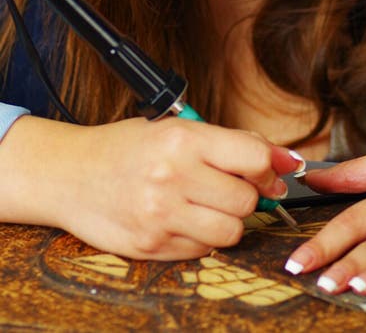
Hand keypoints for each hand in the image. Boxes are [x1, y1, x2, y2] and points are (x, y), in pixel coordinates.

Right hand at [0, 114, 302, 259]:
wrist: (70, 173)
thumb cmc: (127, 147)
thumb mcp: (175, 128)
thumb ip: (228, 143)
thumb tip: (282, 160)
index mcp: (183, 139)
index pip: (254, 158)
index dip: (271, 167)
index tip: (273, 171)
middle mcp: (173, 177)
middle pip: (247, 200)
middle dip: (249, 195)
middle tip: (232, 187)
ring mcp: (161, 215)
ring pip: (231, 232)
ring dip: (228, 221)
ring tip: (208, 205)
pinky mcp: (152, 246)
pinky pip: (203, 250)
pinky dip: (202, 238)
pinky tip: (183, 219)